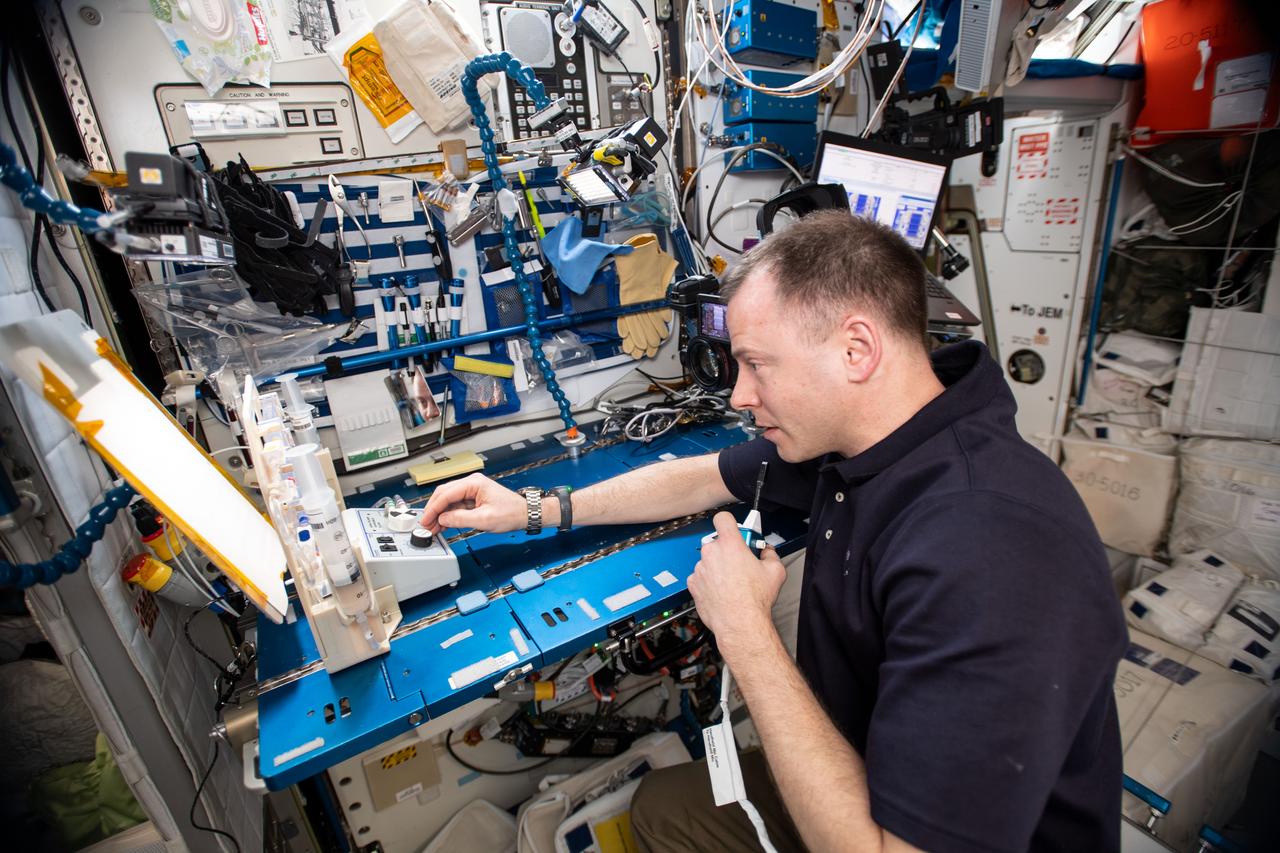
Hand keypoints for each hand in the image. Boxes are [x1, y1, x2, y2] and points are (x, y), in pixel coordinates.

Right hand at [418, 473, 525, 533]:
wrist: (525, 514)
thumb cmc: (511, 513)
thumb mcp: (484, 519)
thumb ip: (460, 519)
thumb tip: (442, 519)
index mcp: (474, 483)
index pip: (446, 494)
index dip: (433, 509)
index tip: (425, 520)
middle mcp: (471, 483)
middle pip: (444, 494)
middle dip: (433, 510)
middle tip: (425, 525)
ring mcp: (472, 490)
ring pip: (448, 500)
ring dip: (439, 514)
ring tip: (432, 528)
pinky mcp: (473, 499)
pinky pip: (456, 505)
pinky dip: (448, 515)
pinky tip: (442, 525)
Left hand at [688, 511, 785, 657]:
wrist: (739, 623)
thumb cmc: (754, 600)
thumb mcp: (775, 571)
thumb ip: (771, 554)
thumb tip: (768, 552)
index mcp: (730, 545)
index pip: (723, 518)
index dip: (729, 522)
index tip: (735, 529)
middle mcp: (712, 553)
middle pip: (717, 542)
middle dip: (727, 550)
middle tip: (740, 562)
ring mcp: (700, 568)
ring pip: (708, 560)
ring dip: (718, 567)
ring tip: (732, 582)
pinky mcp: (693, 584)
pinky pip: (700, 576)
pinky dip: (708, 581)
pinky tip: (721, 591)